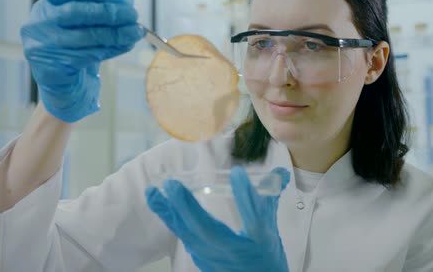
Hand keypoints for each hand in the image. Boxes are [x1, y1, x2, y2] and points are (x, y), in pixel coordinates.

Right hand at [21, 0, 144, 122]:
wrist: (61, 86)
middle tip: (133, 14)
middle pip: (77, 11)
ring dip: (116, 33)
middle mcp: (39, 23)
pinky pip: (88, 56)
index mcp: (46, 6)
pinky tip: (126, 45)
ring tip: (135, 31)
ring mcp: (42, 46)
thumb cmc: (74, 50)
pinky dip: (111, 49)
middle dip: (109, 12)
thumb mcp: (82, 26)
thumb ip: (99, 15)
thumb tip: (128, 10)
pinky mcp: (52, 68)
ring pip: (86, 36)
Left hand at [145, 166, 290, 271]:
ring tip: (152, 191)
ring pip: (189, 235)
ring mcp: (214, 257)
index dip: (247, 196)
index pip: (255, 218)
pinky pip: (183, 237)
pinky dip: (169, 219)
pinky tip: (158, 203)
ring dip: (170, 212)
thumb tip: (280, 173)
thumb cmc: (265, 259)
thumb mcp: (271, 231)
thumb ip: (271, 200)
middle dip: (189, 208)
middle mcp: (234, 252)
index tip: (238, 173)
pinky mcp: (201, 257)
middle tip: (172, 185)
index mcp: (258, 242)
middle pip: (208, 230)